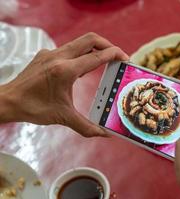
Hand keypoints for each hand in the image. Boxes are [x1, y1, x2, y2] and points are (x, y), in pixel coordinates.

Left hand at [0, 32, 128, 136]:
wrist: (8, 101)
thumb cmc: (34, 108)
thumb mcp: (63, 117)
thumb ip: (86, 127)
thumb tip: (104, 134)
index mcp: (65, 71)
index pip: (96, 56)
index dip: (114, 55)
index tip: (125, 58)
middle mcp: (59, 57)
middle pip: (90, 39)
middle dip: (107, 45)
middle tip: (117, 55)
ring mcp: (51, 53)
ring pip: (80, 42)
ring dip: (95, 48)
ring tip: (103, 60)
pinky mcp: (46, 54)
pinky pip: (69, 49)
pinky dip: (81, 54)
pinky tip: (82, 68)